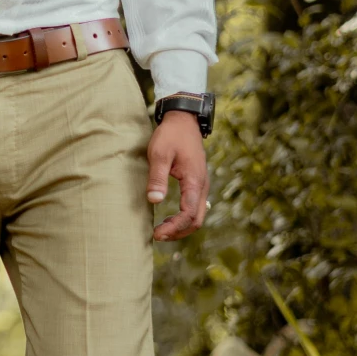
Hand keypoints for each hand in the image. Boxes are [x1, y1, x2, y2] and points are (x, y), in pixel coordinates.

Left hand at [147, 113, 208, 241]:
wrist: (184, 119)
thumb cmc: (171, 135)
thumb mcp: (159, 154)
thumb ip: (157, 178)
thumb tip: (154, 201)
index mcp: (194, 181)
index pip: (188, 214)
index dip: (174, 228)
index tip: (157, 234)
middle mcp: (202, 186)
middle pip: (196, 220)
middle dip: (178, 232)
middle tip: (158, 235)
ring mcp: (201, 184)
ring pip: (197, 215)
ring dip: (181, 226)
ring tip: (162, 231)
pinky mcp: (197, 182)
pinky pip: (194, 207)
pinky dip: (184, 217)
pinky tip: (170, 219)